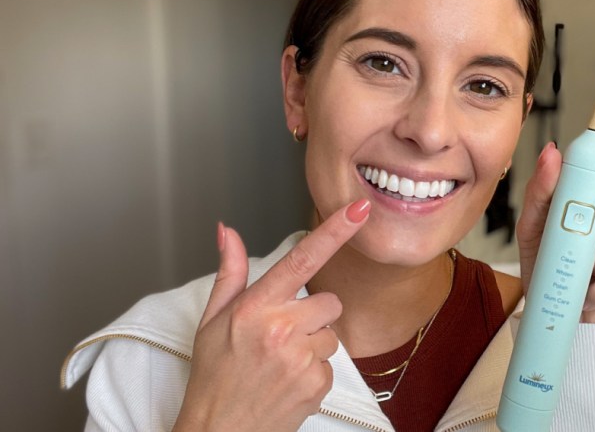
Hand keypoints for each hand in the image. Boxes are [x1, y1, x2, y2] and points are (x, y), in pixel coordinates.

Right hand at [173, 200, 370, 431]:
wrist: (218, 431)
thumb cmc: (213, 375)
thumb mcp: (212, 320)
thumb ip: (230, 272)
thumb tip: (227, 231)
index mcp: (256, 307)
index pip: (302, 259)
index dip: (335, 231)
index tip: (359, 209)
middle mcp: (281, 329)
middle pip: (329, 302)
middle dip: (314, 315)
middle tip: (282, 335)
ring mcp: (301, 359)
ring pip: (331, 335)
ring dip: (313, 345)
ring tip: (280, 362)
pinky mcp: (316, 384)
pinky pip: (330, 365)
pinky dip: (313, 372)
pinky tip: (287, 381)